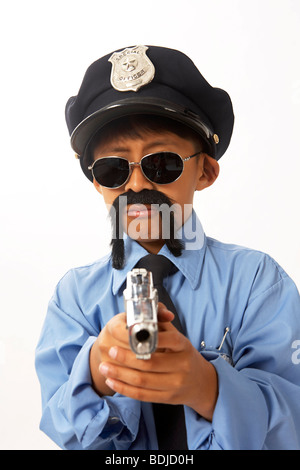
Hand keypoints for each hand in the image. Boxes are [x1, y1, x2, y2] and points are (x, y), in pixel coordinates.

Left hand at [98, 305, 217, 420]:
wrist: (201, 382)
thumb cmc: (183, 354)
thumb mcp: (178, 336)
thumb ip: (161, 323)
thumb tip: (145, 310)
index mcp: (183, 345)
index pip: (167, 339)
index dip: (146, 338)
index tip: (127, 333)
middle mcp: (182, 365)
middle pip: (149, 363)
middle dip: (126, 357)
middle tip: (110, 350)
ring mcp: (175, 384)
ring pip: (142, 381)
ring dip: (120, 374)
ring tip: (104, 367)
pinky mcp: (167, 398)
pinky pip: (142, 395)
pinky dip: (124, 389)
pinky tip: (111, 381)